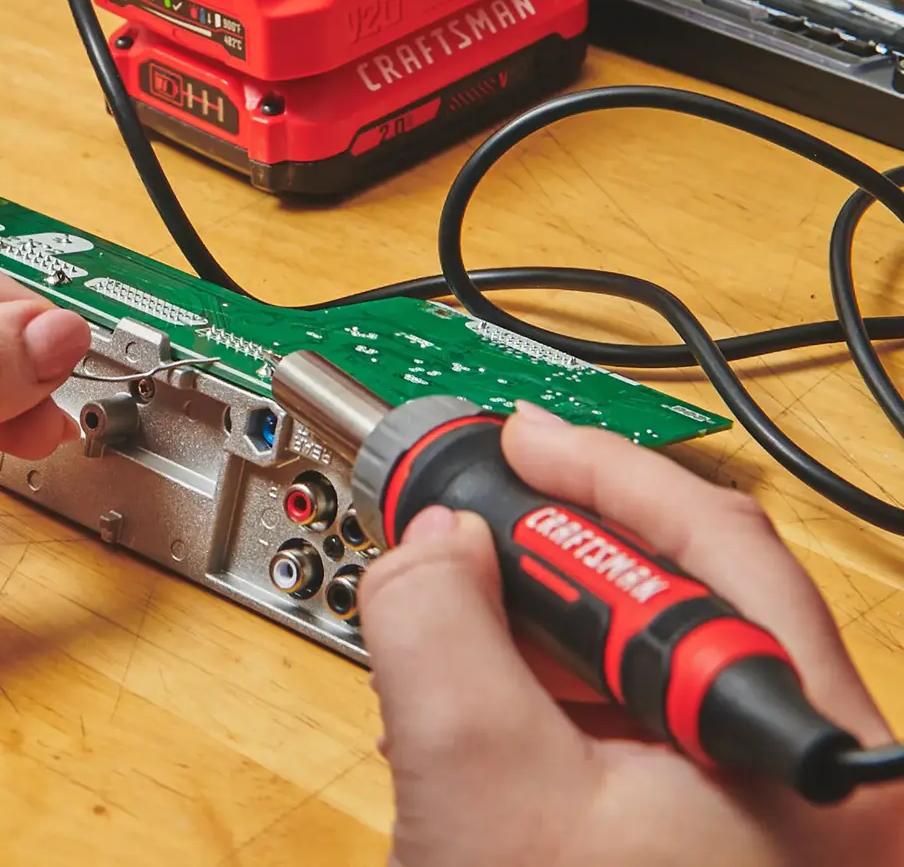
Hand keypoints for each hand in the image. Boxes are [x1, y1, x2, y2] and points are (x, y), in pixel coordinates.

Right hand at [360, 404, 903, 866]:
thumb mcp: (477, 791)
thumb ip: (435, 628)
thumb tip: (434, 546)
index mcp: (812, 765)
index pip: (714, 545)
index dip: (598, 474)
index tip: (521, 440)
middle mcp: (830, 793)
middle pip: (698, 600)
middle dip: (567, 554)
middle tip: (481, 523)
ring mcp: (794, 834)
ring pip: (671, 670)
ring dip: (561, 630)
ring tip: (474, 624)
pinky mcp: (744, 858)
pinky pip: (660, 739)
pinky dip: (577, 703)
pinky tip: (510, 717)